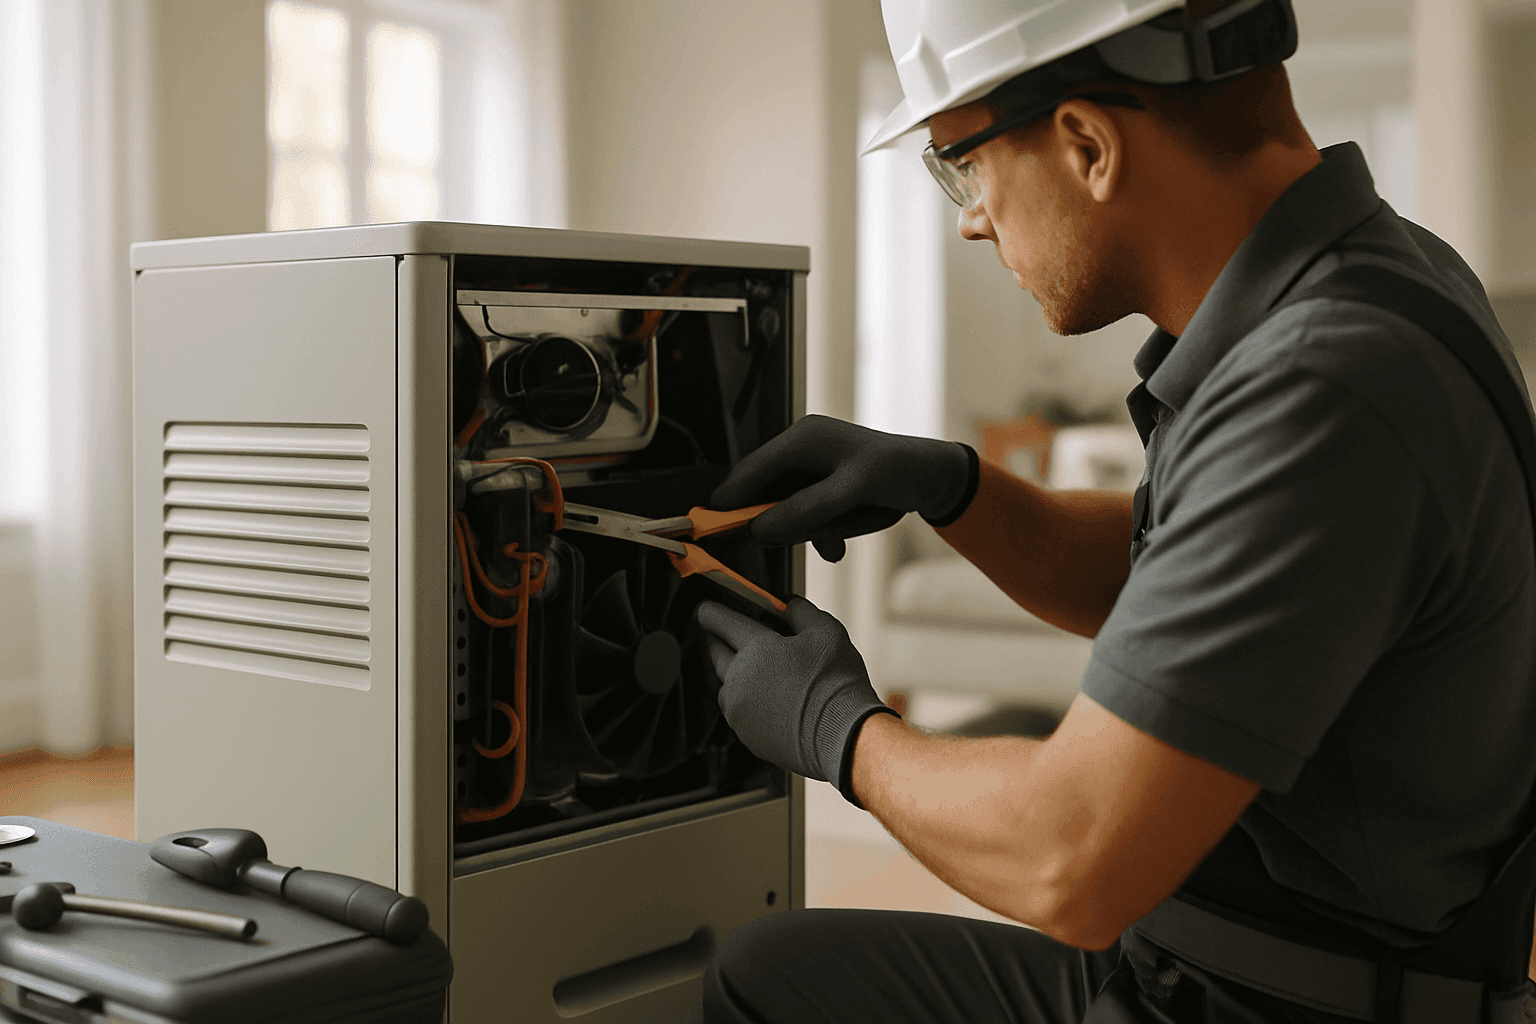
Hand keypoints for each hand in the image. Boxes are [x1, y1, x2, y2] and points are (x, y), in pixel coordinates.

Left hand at [697, 597, 898, 804]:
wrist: (844, 736)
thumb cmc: (836, 685)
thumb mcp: (826, 632)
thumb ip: (800, 612)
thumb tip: (787, 605)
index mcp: (755, 648)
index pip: (718, 621)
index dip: (710, 611)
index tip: (707, 609)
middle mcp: (739, 679)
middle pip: (715, 652)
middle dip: (719, 640)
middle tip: (732, 635)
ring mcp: (739, 710)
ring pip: (726, 685)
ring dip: (736, 674)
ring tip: (764, 672)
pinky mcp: (746, 734)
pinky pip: (738, 712)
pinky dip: (748, 703)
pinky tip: (773, 701)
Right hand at [712, 414, 975, 561]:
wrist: (932, 478)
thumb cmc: (897, 471)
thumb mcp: (853, 491)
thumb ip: (806, 509)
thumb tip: (760, 528)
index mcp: (802, 439)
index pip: (751, 470)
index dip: (731, 501)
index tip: (714, 530)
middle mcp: (801, 450)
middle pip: (765, 493)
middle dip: (779, 523)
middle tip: (800, 542)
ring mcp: (811, 470)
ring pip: (786, 510)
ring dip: (806, 532)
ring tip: (833, 543)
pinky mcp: (822, 488)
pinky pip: (805, 516)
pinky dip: (819, 532)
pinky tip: (836, 546)